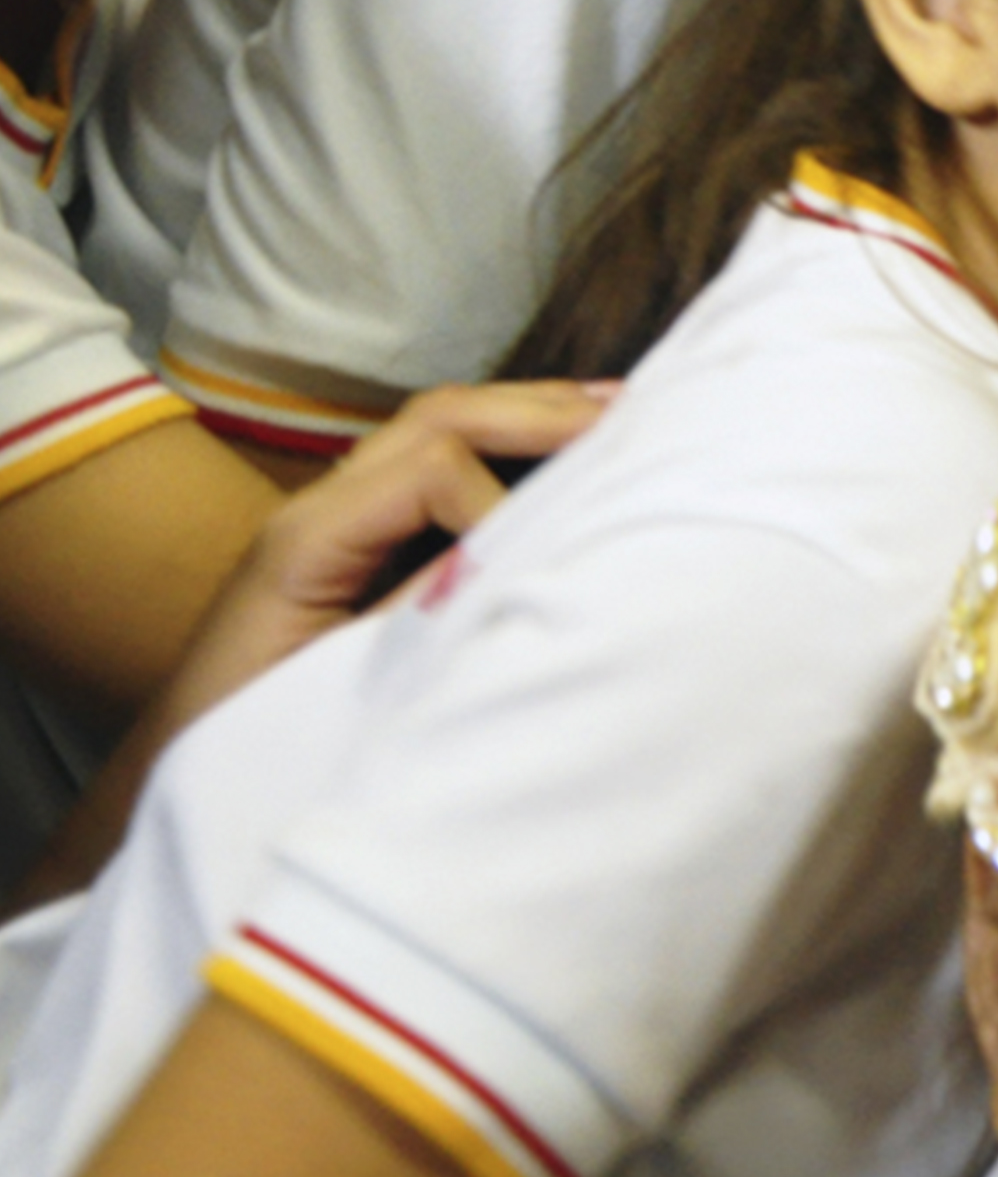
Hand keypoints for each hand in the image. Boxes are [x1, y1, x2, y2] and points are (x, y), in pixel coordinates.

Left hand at [161, 378, 613, 721]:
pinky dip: (510, 448)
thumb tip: (513, 559)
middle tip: (637, 415)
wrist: (182, 765)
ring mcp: (339, 513)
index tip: (542, 566)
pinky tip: (569, 449)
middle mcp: (322, 505)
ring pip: (442, 427)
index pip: (433, 466)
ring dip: (532, 415)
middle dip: (540, 411)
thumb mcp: (339, 682)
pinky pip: (439, 465)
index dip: (501, 500)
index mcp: (308, 538)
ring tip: (620, 413)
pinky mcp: (360, 537)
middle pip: (441, 417)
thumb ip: (422, 614)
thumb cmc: (251, 737)